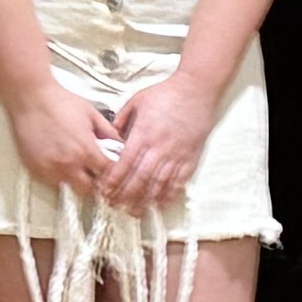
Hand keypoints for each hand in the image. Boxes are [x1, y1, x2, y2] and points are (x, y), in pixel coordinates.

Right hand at [5, 77, 115, 201]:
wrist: (32, 98)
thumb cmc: (60, 102)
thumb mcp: (92, 114)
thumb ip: (109, 133)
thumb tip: (120, 145)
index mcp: (86, 151)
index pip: (108, 175)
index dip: (112, 173)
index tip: (111, 170)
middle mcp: (69, 165)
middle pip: (90, 189)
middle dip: (95, 182)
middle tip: (95, 172)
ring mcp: (51, 169)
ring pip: (71, 189)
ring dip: (77, 181)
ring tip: (77, 166)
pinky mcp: (36, 170)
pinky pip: (53, 183)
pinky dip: (60, 177)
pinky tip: (61, 163)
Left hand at [103, 75, 218, 208]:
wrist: (196, 90)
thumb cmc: (166, 94)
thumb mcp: (137, 101)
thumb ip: (122, 120)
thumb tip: (111, 136)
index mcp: (143, 134)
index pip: (124, 164)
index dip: (113, 180)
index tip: (104, 191)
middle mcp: (158, 148)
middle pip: (139, 179)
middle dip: (125, 196)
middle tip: (114, 206)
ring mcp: (175, 155)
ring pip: (158, 184)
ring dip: (145, 201)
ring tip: (134, 212)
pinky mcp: (190, 158)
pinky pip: (178, 181)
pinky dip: (168, 195)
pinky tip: (160, 204)